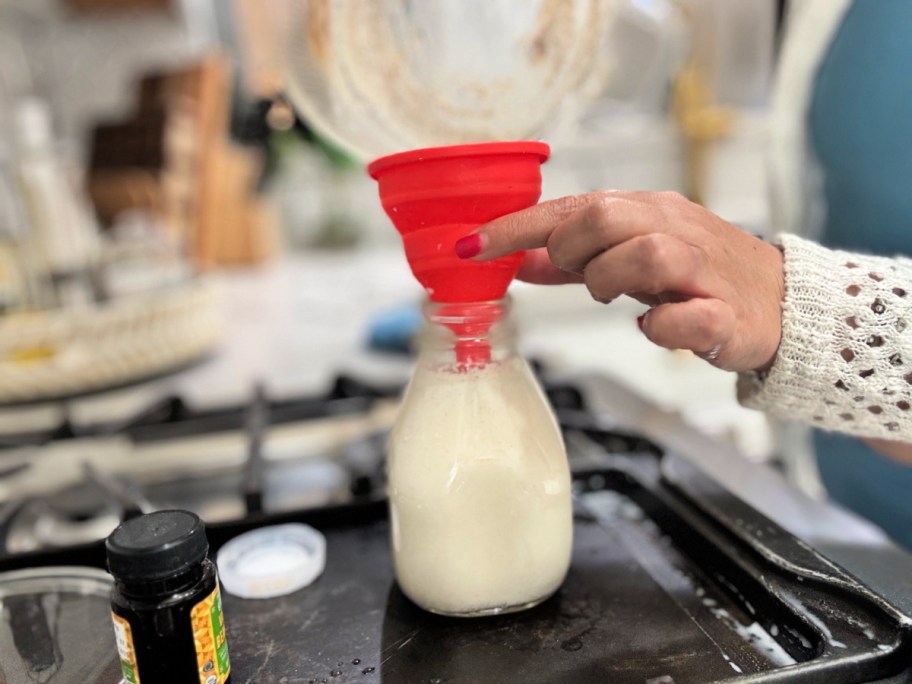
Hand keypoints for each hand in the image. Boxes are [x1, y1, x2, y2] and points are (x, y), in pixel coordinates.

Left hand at [455, 191, 784, 372]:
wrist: (778, 302)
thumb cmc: (697, 274)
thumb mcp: (627, 259)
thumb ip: (571, 261)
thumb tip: (515, 259)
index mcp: (645, 212)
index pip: (571, 207)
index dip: (516, 226)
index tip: (470, 245)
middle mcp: (673, 229)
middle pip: (607, 215)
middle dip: (571, 247)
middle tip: (573, 272)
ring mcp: (703, 271)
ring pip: (648, 252)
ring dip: (610, 279)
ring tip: (614, 298)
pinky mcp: (727, 315)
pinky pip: (691, 316)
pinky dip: (662, 325)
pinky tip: (653, 326)